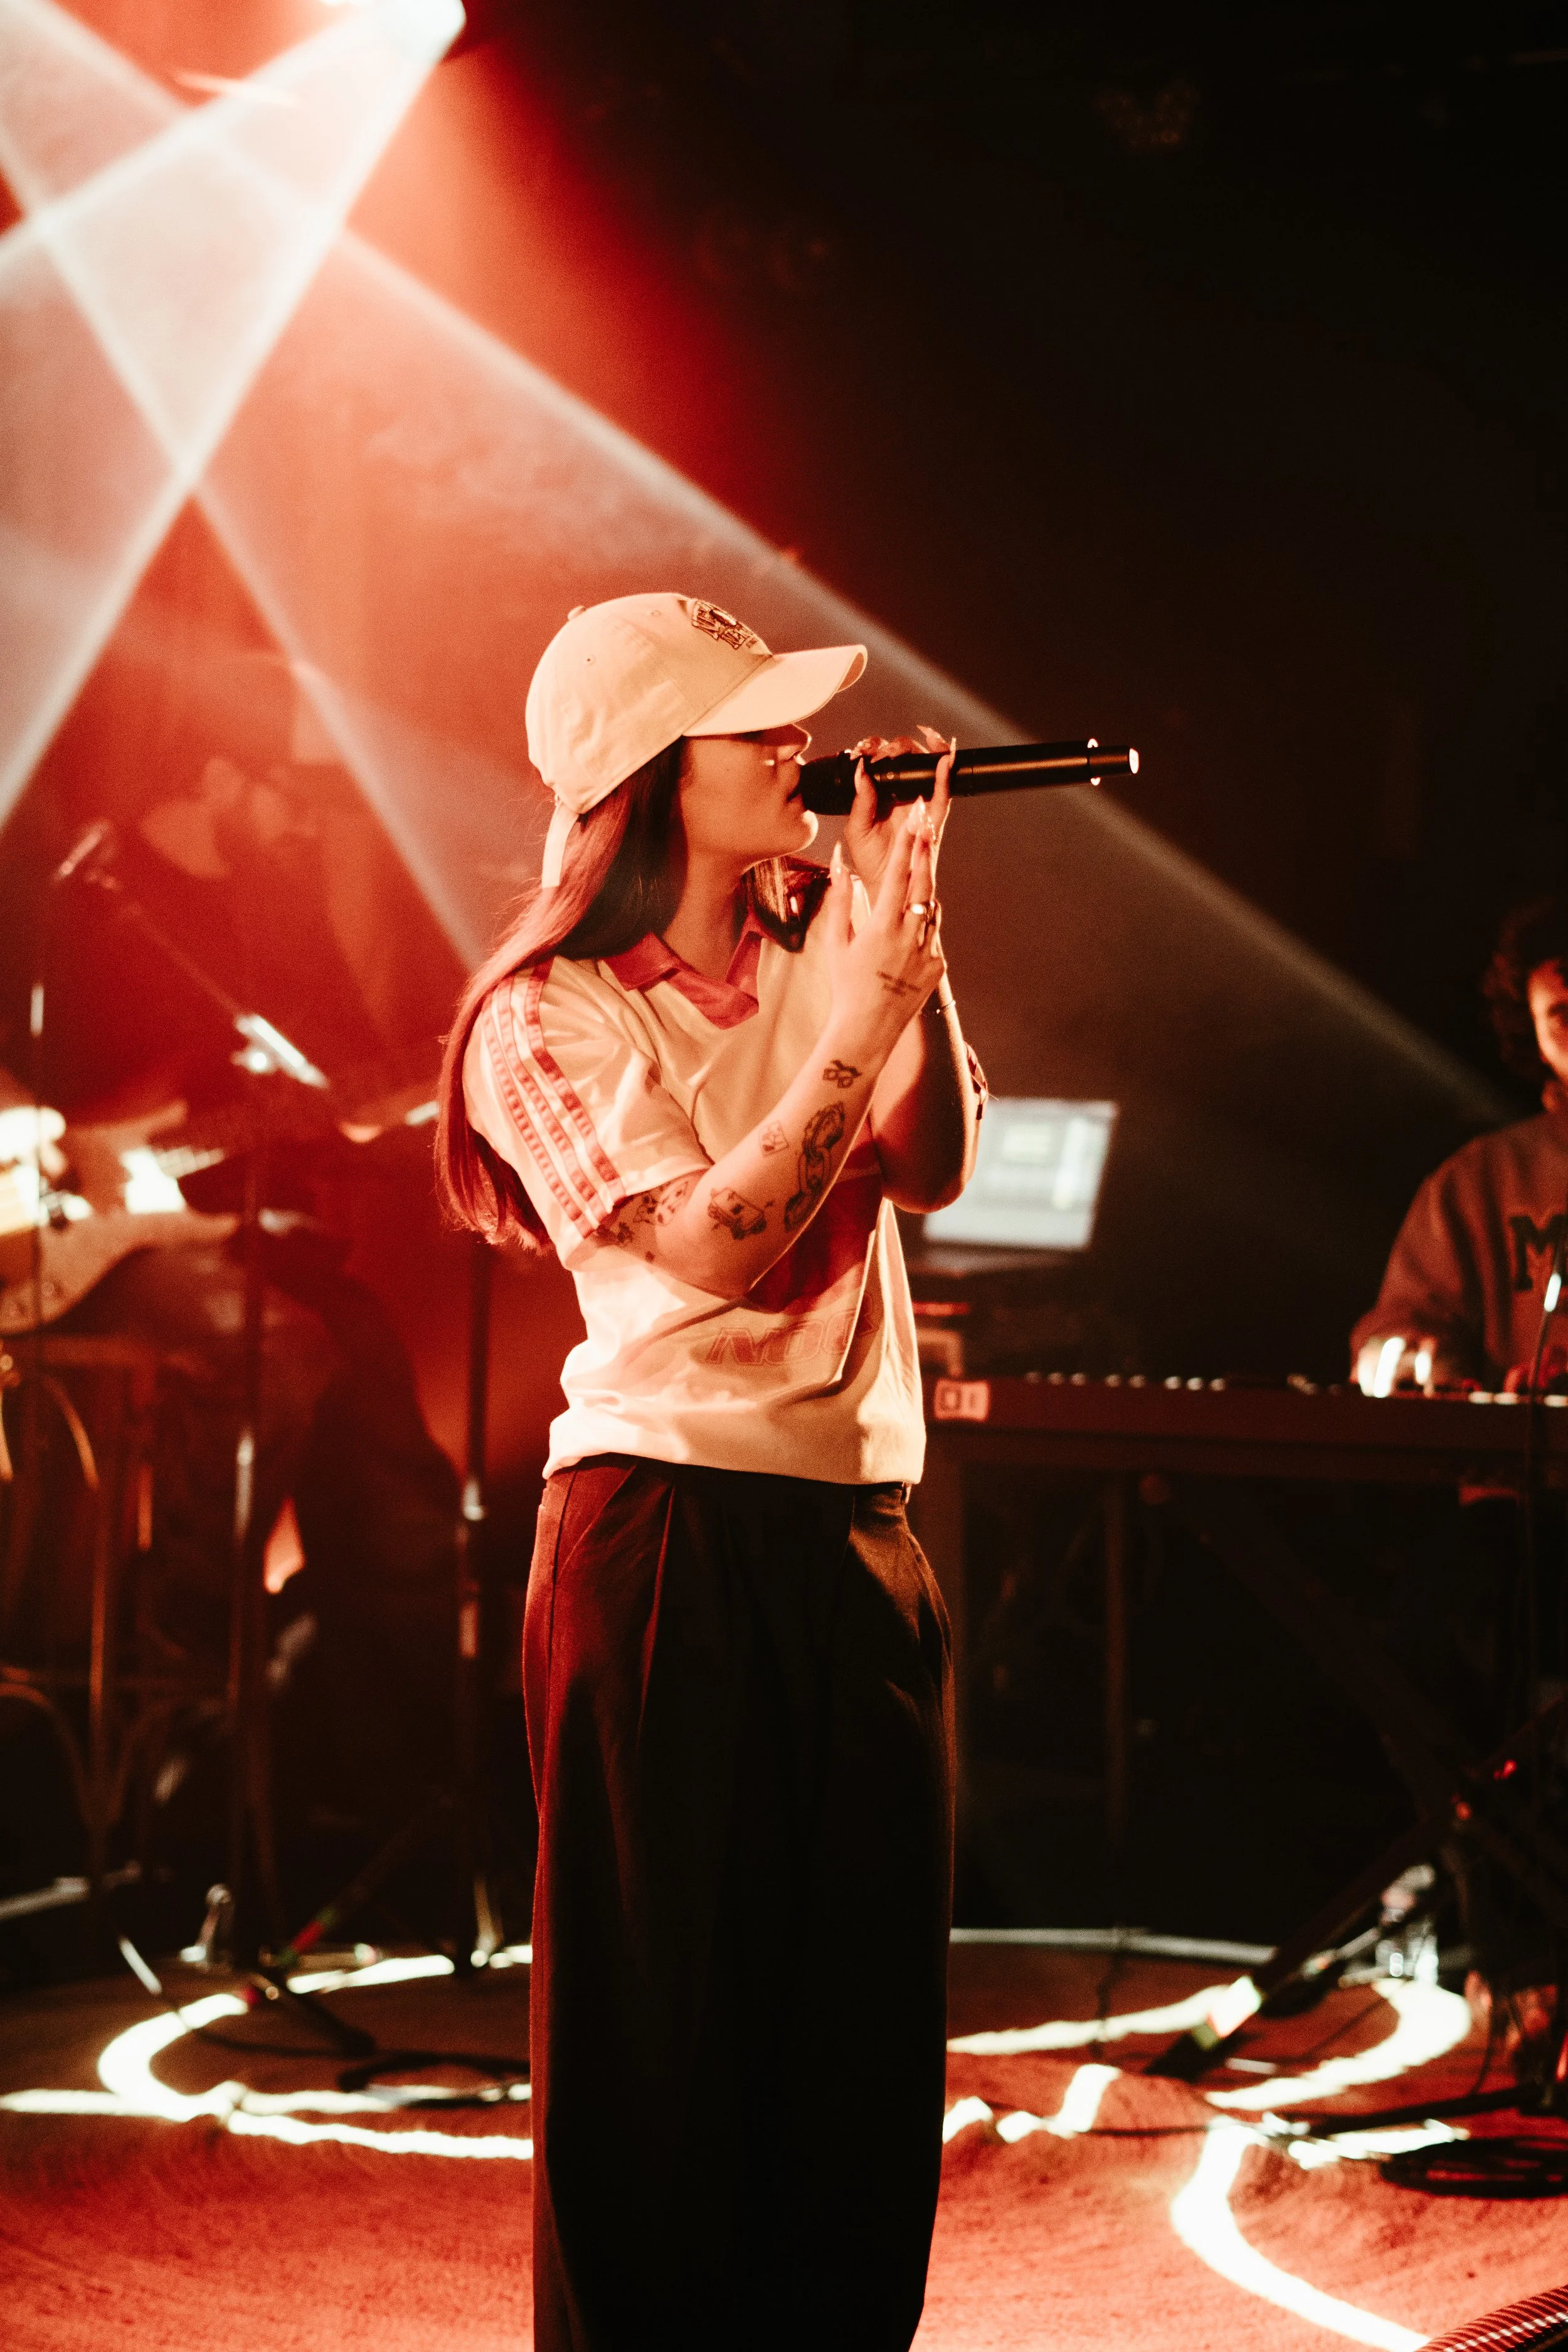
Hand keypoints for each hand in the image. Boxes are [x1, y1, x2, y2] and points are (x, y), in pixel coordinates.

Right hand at [821, 793, 944, 1058]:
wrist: (868, 1029)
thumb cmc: (846, 986)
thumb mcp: (836, 941)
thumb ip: (840, 899)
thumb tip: (839, 863)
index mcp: (882, 927)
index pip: (899, 874)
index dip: (908, 843)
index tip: (915, 818)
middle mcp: (910, 936)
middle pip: (924, 882)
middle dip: (926, 849)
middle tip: (928, 820)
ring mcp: (928, 952)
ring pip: (932, 907)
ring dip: (924, 888)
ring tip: (915, 872)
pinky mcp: (937, 966)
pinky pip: (933, 934)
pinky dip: (923, 925)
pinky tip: (909, 928)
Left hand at [843, 726, 955, 899]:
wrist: (885, 888)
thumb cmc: (870, 860)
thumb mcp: (856, 829)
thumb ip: (860, 800)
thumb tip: (861, 770)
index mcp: (882, 793)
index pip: (883, 761)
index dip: (876, 749)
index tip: (863, 751)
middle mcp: (903, 795)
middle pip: (908, 759)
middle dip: (898, 747)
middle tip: (884, 752)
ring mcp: (920, 805)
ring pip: (927, 769)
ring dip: (925, 750)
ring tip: (919, 739)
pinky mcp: (934, 819)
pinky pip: (943, 794)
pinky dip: (946, 775)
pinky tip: (945, 759)